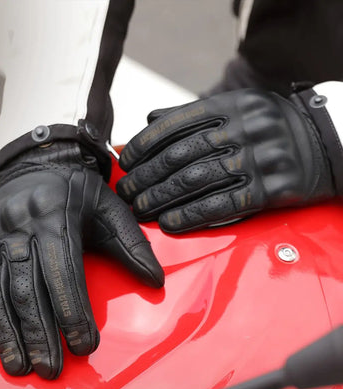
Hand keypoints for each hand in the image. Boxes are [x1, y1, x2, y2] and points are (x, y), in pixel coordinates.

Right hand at [0, 142, 163, 378]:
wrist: (36, 164)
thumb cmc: (78, 191)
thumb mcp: (109, 208)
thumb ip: (132, 243)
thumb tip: (157, 282)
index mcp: (54, 213)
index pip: (63, 270)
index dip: (73, 311)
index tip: (86, 346)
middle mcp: (17, 225)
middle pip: (26, 287)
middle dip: (40, 332)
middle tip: (51, 369)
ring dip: (8, 333)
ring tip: (21, 367)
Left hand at [117, 88, 336, 232]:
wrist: (326, 141)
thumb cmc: (270, 127)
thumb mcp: (236, 108)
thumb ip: (192, 114)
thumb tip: (149, 119)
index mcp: (231, 106)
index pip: (176, 124)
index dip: (145, 145)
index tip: (126, 161)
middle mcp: (244, 129)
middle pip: (181, 156)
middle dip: (147, 176)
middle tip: (126, 193)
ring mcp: (259, 159)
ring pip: (197, 181)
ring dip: (162, 198)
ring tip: (140, 209)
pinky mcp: (272, 189)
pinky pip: (223, 205)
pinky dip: (191, 215)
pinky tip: (169, 222)